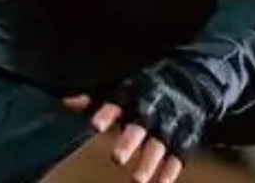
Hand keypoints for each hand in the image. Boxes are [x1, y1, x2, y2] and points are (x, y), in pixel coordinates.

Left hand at [63, 95, 183, 182]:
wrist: (188, 81)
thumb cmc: (145, 89)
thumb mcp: (119, 88)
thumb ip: (93, 98)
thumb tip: (66, 102)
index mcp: (132, 94)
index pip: (117, 102)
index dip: (107, 113)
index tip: (96, 125)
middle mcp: (151, 109)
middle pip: (140, 125)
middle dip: (130, 141)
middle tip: (117, 158)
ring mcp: (168, 125)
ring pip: (159, 144)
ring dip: (149, 162)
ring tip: (137, 179)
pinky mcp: (183, 139)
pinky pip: (177, 156)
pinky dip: (169, 171)